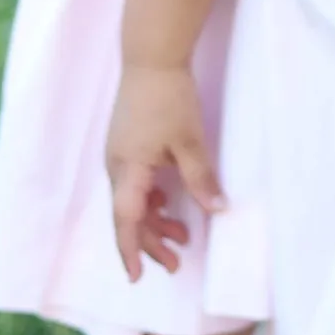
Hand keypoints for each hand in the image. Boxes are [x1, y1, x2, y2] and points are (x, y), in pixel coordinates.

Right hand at [106, 64, 223, 281]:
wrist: (151, 57)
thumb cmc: (169, 98)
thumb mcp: (190, 141)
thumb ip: (201, 178)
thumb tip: (217, 210)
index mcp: (128, 169)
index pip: (126, 221)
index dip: (132, 250)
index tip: (137, 277)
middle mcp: (116, 166)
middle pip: (129, 215)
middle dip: (151, 242)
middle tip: (177, 263)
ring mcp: (118, 153)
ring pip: (132, 199)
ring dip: (155, 220)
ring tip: (182, 235)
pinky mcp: (125, 143)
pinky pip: (133, 182)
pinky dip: (150, 199)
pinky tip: (168, 200)